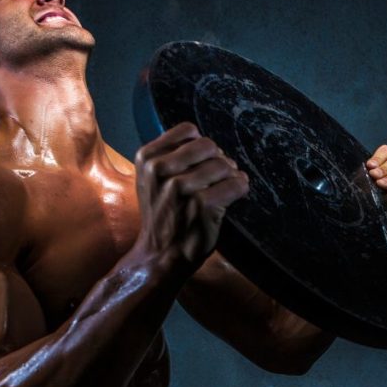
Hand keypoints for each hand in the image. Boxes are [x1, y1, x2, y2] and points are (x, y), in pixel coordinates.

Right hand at [134, 122, 249, 268]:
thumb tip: (210, 144)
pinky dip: (239, 190)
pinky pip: (236, 185)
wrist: (160, 255)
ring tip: (223, 191)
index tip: (201, 164)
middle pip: (208, 145)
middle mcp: (159, 170)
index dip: (201, 147)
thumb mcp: (153, 180)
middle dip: (218, 160)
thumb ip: (172, 156)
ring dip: (230, 177)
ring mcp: (179, 188)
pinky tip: (231, 199)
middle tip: (217, 179)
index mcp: (147, 158)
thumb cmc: (164, 215)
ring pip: (224, 165)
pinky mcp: (201, 205)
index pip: (188, 131)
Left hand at [366, 144, 386, 213]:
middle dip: (385, 167)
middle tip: (374, 176)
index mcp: (386, 167)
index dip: (380, 156)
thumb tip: (363, 168)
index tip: (369, 166)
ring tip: (381, 185)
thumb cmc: (368, 204)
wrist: (378, 227)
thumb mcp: (361, 188)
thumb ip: (361, 177)